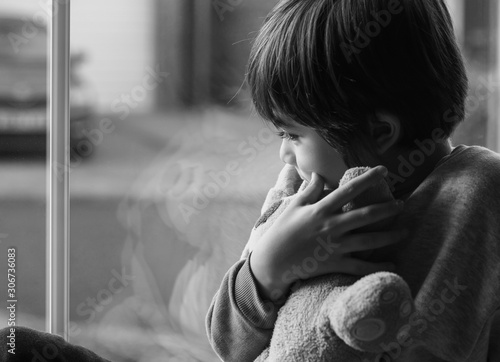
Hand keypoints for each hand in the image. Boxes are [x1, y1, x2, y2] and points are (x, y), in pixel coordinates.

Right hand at [250, 166, 405, 300]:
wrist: (272, 262)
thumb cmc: (281, 231)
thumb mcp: (293, 206)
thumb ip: (310, 190)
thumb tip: (319, 174)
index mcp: (321, 210)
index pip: (349, 190)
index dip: (368, 179)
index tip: (384, 170)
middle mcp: (331, 226)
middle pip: (366, 215)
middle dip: (387, 209)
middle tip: (402, 204)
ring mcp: (335, 246)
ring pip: (369, 240)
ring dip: (389, 236)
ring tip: (405, 231)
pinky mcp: (335, 263)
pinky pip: (361, 266)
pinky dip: (378, 266)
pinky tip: (393, 264)